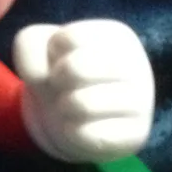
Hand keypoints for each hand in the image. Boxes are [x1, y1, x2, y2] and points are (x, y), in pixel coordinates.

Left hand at [14, 19, 154, 162]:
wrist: (74, 119)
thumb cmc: (60, 74)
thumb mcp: (38, 48)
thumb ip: (28, 45)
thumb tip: (41, 76)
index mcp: (117, 36)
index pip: (69, 38)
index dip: (52, 54)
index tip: (61, 61)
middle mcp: (137, 65)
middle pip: (75, 68)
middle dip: (57, 80)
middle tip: (65, 86)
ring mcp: (142, 101)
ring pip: (81, 104)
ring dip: (63, 108)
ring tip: (73, 107)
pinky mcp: (136, 135)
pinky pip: (86, 135)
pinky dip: (72, 133)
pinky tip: (83, 127)